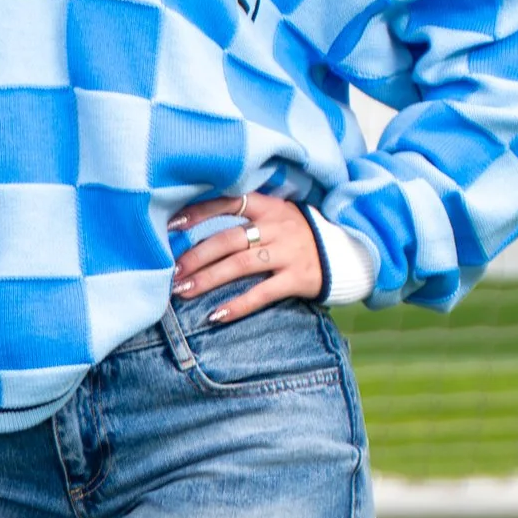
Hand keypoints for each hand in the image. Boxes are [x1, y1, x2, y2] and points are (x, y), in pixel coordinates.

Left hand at [169, 190, 325, 323]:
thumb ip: (246, 219)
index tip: (171, 226)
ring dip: (208, 279)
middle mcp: (277, 227)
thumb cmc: (298, 235)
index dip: (199, 212)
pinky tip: (216, 315)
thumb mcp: (277, 216)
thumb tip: (196, 231)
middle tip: (173, 272)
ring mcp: (288, 253)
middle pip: (228, 239)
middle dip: (196, 256)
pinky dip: (238, 305)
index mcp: (269, 206)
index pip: (228, 202)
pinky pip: (262, 293)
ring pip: (240, 265)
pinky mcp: (297, 278)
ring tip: (183, 291)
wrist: (346, 252)